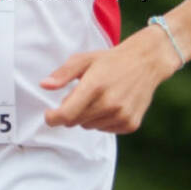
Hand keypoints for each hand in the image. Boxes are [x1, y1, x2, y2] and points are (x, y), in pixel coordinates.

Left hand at [41, 27, 180, 132]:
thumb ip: (62, 74)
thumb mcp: (84, 59)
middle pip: (75, 122)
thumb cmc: (111, 60)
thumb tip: (44, 85)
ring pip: (89, 127)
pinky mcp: (131, 124)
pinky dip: (102, 121)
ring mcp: (122, 115)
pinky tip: (111, 105)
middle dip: (71, 112)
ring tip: (99, 97)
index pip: (66, 115)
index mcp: (95, 86)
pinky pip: (105, 130)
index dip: (53, 118)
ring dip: (87, 116)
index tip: (49, 115)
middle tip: (80, 96)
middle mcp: (109, 103)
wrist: (146, 62)